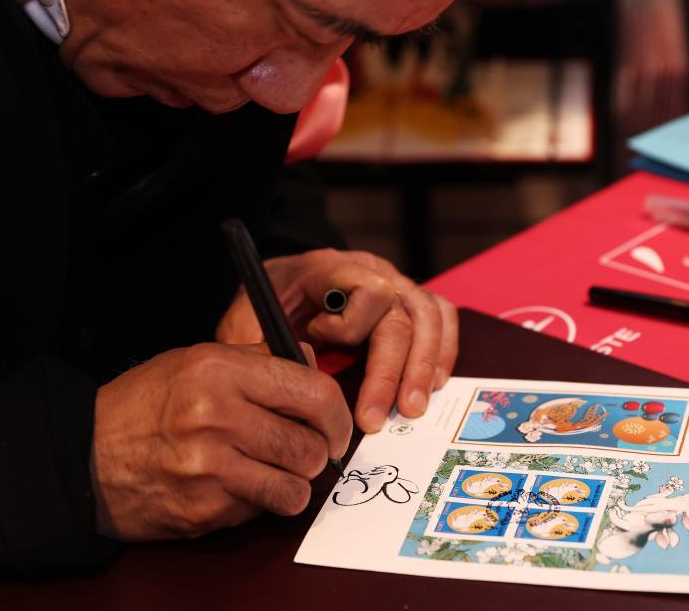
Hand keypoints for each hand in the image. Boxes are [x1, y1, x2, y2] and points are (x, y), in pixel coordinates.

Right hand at [90, 342, 351, 540]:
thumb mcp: (199, 360)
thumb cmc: (146, 403)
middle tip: (307, 451)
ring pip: (295, 487)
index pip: (314, 392)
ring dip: (294, 483)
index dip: (338, 414)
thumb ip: (261, 359)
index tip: (336, 426)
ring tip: (276, 470)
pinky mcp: (202, 509)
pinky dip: (262, 502)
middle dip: (319, 453)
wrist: (83, 454)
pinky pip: (262, 510)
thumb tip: (314, 363)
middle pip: (311, 445)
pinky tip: (241, 485)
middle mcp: (216, 416)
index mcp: (220, 370)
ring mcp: (209, 467)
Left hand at [216, 249, 457, 432]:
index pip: (369, 291)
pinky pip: (441, 318)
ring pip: (430, 317)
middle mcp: (372, 270)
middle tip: (376, 420)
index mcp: (331, 268)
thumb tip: (298, 387)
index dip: (351, 327)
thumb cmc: (265, 306)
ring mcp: (396, 282)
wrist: (280, 284)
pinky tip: (434, 384)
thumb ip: (265, 350)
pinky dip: (442, 352)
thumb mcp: (247, 322)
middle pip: (403, 315)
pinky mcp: (409, 300)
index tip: (320, 347)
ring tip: (411, 410)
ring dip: (424, 367)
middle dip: (392, 372)